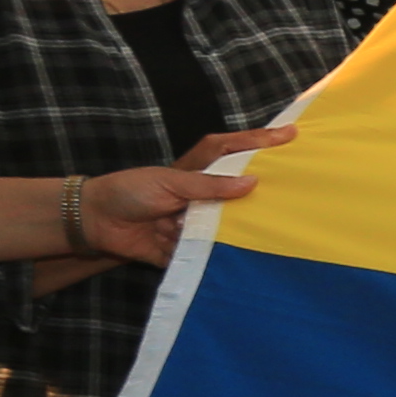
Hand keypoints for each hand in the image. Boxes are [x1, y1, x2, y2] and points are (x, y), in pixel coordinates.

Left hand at [74, 127, 293, 266]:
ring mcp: (196, 223)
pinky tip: (249, 262)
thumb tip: (252, 183)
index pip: (234, 153)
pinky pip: (211, 256)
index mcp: (197, 173)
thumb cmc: (129, 191)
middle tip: (301, 186)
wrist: (94, 223)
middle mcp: (201, 197)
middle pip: (240, 193)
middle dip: (266, 192)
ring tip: (280, 230)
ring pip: (230, 227)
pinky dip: (224, 260)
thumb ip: (210, 185)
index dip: (260, 141)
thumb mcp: (170, 182)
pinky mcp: (187, 249)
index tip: (291, 134)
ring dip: (247, 230)